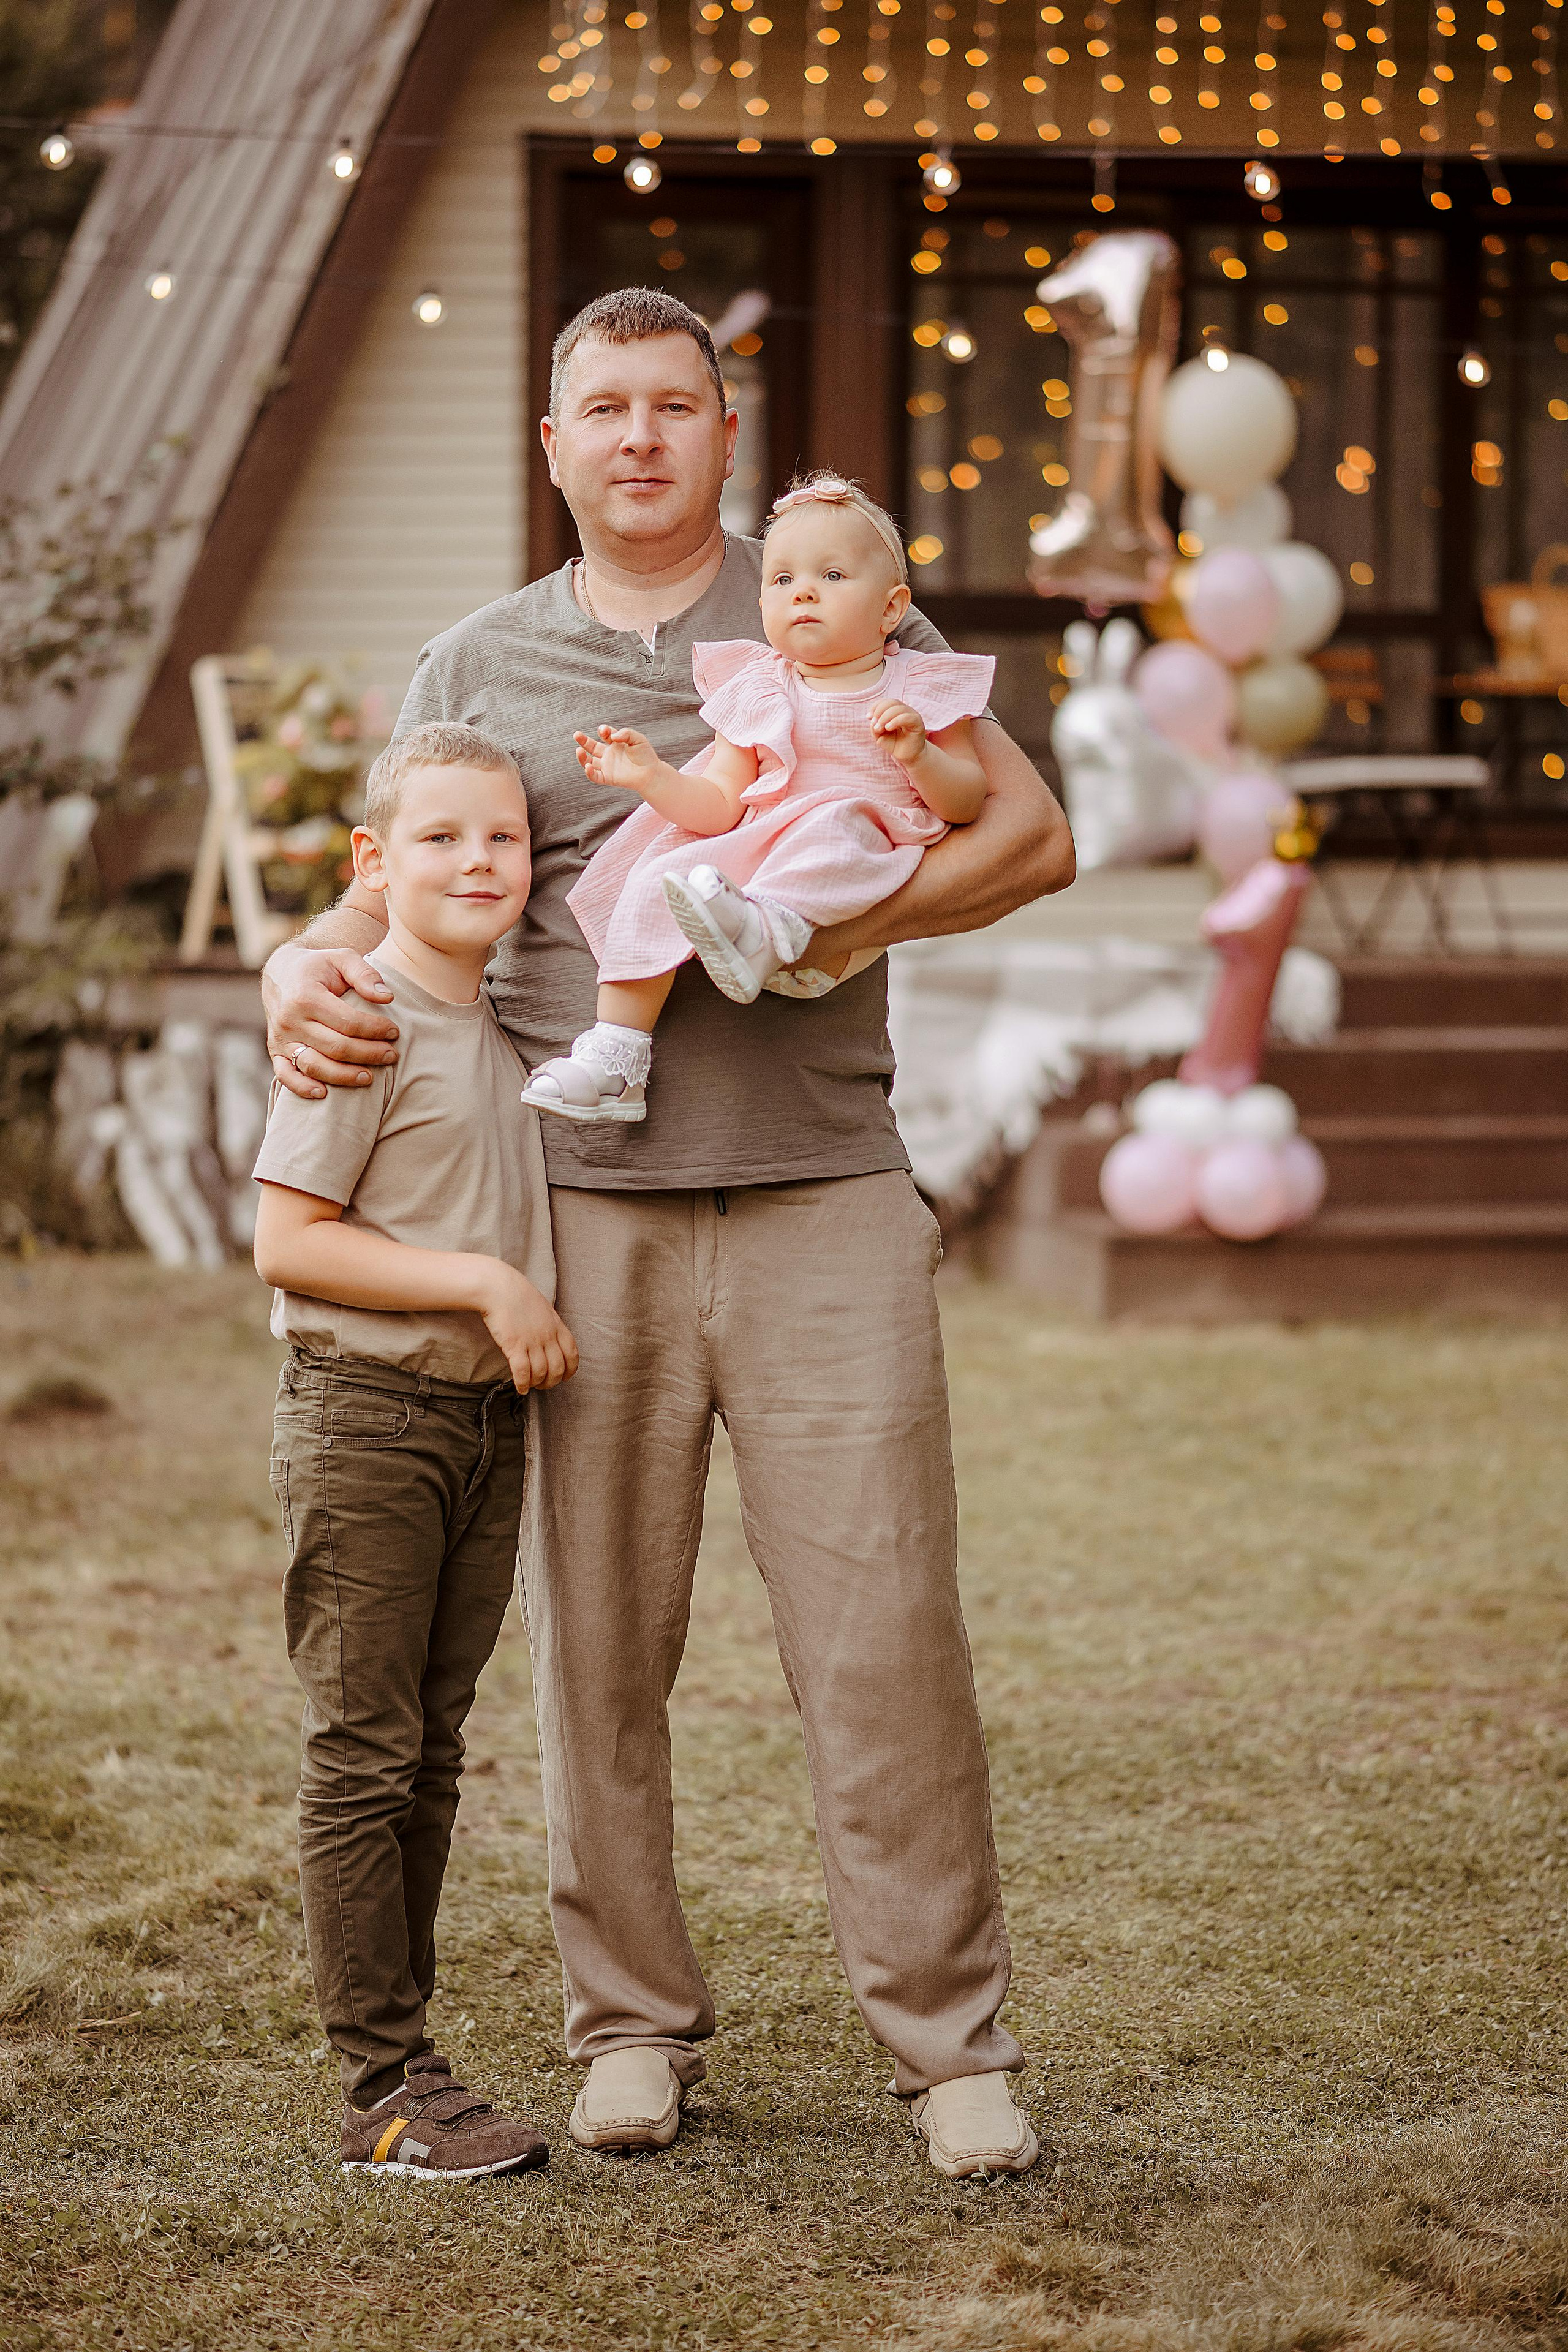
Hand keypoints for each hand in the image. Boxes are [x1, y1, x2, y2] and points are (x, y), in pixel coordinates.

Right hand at [263, 944, 398, 1099]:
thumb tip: (387, 998)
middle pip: (336, 1047)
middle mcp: (289, 1020)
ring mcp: (280, 1038)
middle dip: (369, 1054)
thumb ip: (365, 974)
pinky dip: (303, 1088)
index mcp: (306, 996)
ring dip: (344, 1076)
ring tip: (370, 1077)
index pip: (349, 1022)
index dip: (376, 1030)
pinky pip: (286, 1076)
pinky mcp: (275, 1051)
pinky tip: (324, 1094)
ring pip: (314, 1066)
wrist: (281, 972)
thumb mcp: (342, 958)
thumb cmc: (318, 967)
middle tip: (392, 1055)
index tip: (394, 1032)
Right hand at [478, 1266, 579, 1392]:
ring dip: (536, 1384)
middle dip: (552, 1381)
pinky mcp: (514, 1345)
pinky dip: (523, 1384)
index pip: (572, 1354)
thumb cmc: (517, 1295)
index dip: (570, 1370)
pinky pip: (522, 1372)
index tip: (564, 1376)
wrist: (498, 1287)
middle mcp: (547, 1335)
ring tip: (530, 1385)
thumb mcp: (542, 1308)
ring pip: (541, 1373)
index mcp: (557, 1325)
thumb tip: (550, 1340)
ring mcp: (532, 1341)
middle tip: (543, 1385)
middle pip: (558, 1368)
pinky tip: (520, 1388)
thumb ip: (549, 1325)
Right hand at [574, 725, 662, 795]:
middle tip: (577, 734)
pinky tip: (587, 767)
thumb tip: (612, 736)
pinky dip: (589, 772)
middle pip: (591, 746)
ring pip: (589, 761)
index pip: (604, 734)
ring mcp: (607, 766)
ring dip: (582, 757)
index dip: (603, 731)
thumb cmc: (646, 755)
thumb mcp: (638, 739)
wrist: (651, 773)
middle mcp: (608, 754)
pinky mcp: (608, 777)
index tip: (606, 731)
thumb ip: (626, 733)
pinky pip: (595, 776)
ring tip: (578, 751)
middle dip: (583, 740)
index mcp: (615, 743)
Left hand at [870, 699, 927, 767]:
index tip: (868, 717)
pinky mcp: (918, 722)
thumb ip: (875, 727)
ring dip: (885, 717)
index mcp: (896, 711)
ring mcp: (912, 715)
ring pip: (898, 708)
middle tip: (874, 725)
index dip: (876, 706)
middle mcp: (905, 711)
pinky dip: (895, 721)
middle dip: (879, 712)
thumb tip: (873, 720)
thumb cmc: (894, 744)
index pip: (886, 702)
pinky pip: (906, 717)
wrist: (907, 757)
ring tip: (879, 729)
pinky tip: (888, 728)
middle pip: (891, 703)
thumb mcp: (880, 735)